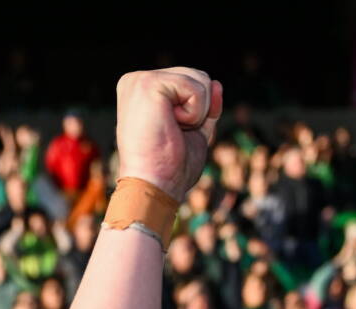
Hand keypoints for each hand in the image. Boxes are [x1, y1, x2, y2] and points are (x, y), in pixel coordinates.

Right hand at [115, 67, 223, 201]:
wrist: (153, 186)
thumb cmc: (170, 169)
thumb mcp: (195, 132)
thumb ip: (205, 108)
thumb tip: (217, 84)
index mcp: (144, 90)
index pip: (190, 82)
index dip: (199, 112)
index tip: (175, 134)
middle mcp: (137, 80)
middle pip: (197, 76)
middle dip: (200, 111)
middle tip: (175, 133)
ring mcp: (140, 79)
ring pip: (200, 80)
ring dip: (198, 114)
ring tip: (172, 130)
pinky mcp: (149, 83)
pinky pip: (196, 89)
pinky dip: (195, 114)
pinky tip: (173, 126)